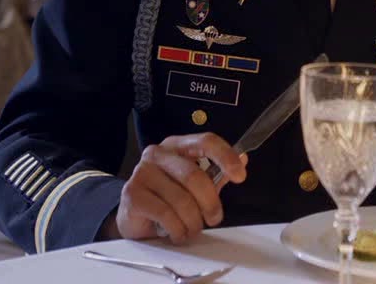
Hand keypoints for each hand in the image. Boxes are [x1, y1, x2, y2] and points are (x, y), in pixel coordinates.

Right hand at [107, 133, 247, 243]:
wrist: (133, 215)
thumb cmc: (166, 196)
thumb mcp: (193, 184)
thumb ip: (216, 172)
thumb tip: (242, 159)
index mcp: (176, 145)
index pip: (205, 141)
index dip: (226, 157)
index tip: (240, 176)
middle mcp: (157, 154)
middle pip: (194, 176)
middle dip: (210, 203)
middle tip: (215, 218)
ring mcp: (142, 173)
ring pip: (181, 200)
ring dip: (193, 222)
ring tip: (193, 229)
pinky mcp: (132, 195)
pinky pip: (166, 215)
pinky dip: (178, 229)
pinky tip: (178, 233)